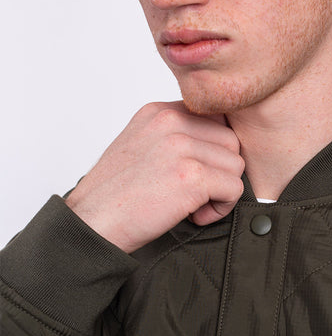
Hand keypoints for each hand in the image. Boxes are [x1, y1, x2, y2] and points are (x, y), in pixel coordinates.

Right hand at [65, 101, 244, 252]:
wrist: (92, 223)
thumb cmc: (115, 195)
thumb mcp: (141, 147)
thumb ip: (174, 137)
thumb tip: (215, 144)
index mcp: (159, 112)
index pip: (216, 119)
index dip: (214, 152)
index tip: (197, 173)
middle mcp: (171, 121)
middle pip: (231, 141)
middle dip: (221, 172)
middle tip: (195, 194)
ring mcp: (182, 147)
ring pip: (236, 165)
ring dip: (221, 191)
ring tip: (192, 205)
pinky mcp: (192, 175)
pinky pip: (234, 189)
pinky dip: (221, 208)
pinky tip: (195, 215)